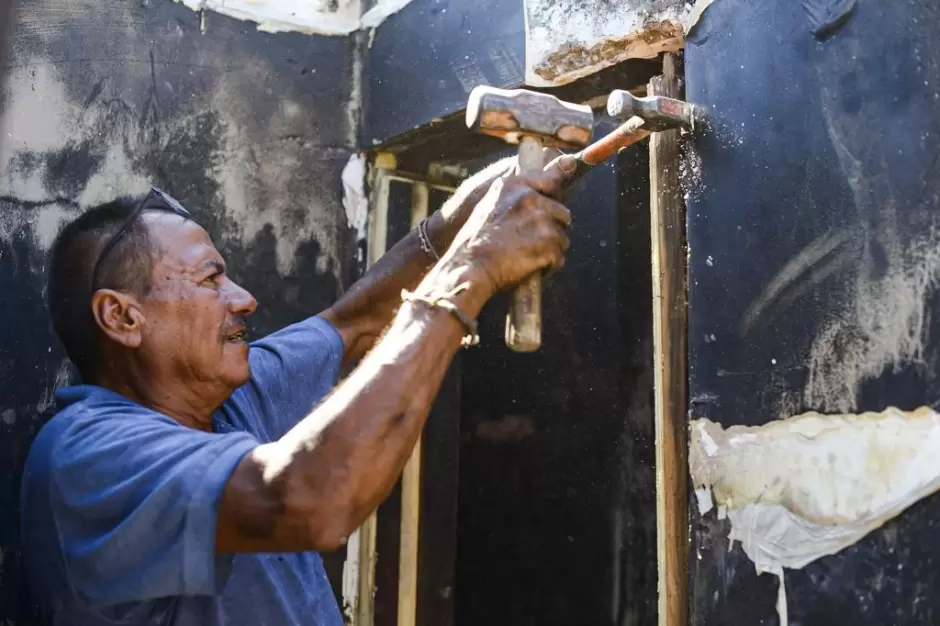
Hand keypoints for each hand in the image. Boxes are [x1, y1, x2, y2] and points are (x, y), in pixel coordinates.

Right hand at [446, 157, 572, 296]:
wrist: (469, 269)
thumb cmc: (475, 242)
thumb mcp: (490, 205)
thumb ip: (516, 194)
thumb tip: (544, 183)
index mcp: (513, 185)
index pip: (551, 179)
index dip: (554, 196)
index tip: (553, 203)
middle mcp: (530, 198)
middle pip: (562, 213)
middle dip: (552, 228)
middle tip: (530, 241)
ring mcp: (541, 220)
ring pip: (562, 237)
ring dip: (550, 249)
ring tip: (526, 256)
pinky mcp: (548, 243)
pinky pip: (559, 258)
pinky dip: (548, 266)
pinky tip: (529, 267)